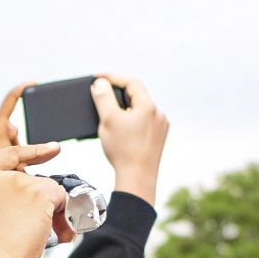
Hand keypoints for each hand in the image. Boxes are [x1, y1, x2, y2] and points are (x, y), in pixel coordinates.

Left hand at [0, 82, 29, 208]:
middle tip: (19, 162)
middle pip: (19, 129)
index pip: (11, 100)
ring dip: (19, 155)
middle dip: (23, 145)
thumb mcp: (14, 156)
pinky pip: (12, 152)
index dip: (23, 89)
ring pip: (17, 142)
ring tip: (12, 170)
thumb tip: (15, 128)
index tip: (34, 82)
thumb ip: (23, 145)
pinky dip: (15, 161)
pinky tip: (12, 173)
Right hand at [0, 144, 70, 257]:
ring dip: (55, 212)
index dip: (33, 151)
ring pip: (50, 191)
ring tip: (46, 235)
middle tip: (48, 227)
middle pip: (35, 181)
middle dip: (44, 202)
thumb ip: (1, 200)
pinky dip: (64, 215)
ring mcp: (19, 183)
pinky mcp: (38, 193)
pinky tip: (52, 231)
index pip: (9, 156)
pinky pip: (62, 198)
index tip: (52, 150)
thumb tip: (33, 200)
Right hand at [94, 74, 166, 205]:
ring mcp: (160, 128)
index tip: (97, 78)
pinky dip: (131, 121)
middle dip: (118, 93)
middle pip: (137, 96)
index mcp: (149, 107)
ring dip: (125, 108)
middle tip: (102, 94)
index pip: (131, 82)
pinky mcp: (158, 140)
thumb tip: (101, 83)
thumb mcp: (108, 120)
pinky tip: (120, 129)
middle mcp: (158, 115)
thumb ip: (103, 97)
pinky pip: (143, 123)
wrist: (138, 180)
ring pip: (140, 110)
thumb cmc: (123, 151)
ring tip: (109, 113)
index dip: (113, 77)